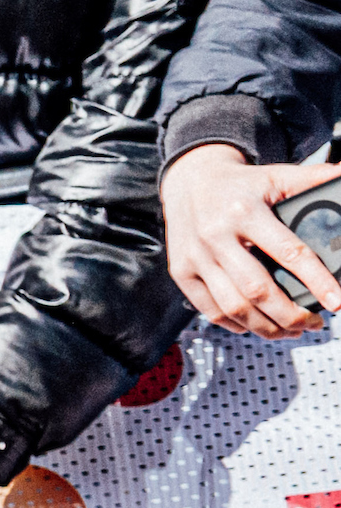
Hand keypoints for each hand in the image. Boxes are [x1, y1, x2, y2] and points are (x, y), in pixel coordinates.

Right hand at [163, 146, 340, 336]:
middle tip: (314, 323)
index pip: (288, 253)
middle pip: (258, 290)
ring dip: (266, 327)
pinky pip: (210, 309)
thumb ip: (314, 178)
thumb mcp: (276, 176)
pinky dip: (236, 325)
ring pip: (234, 306)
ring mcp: (196, 256)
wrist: (189, 180)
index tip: (335, 301)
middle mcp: (216, 236)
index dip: (316, 281)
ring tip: (291, 331)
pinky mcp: (181, 271)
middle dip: (291, 315)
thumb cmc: (238, 184)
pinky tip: (256, 326)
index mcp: (245, 212)